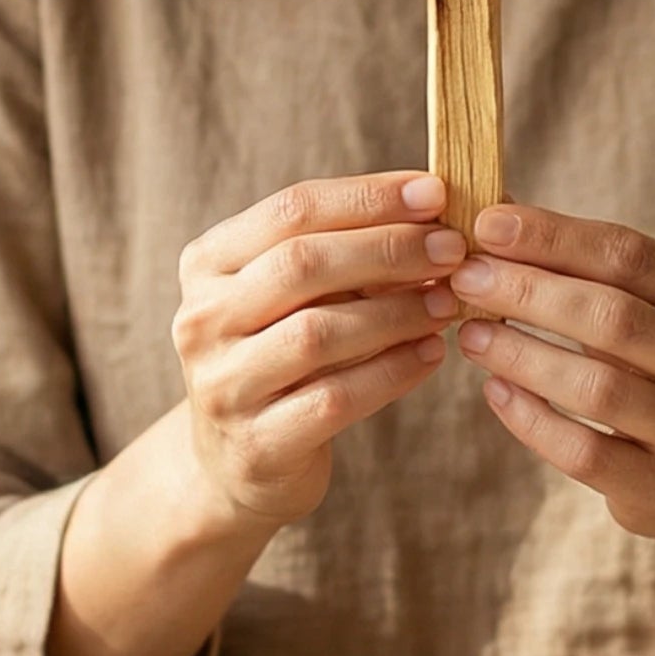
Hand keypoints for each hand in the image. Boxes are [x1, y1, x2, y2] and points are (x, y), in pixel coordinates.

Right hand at [173, 171, 461, 526]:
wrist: (237, 461)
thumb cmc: (282, 354)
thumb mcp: (298, 294)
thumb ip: (347, 252)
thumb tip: (433, 212)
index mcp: (208, 262)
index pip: (291, 209)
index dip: (369, 197)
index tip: (435, 193)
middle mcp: (202, 318)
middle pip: (302, 264)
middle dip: (388, 249)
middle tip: (452, 249)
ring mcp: (222, 384)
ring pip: (318, 333)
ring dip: (396, 312)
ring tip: (448, 303)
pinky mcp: (256, 444)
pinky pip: (335, 399)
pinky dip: (393, 372)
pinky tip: (431, 354)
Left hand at [439, 204, 654, 542]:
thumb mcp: (650, 311)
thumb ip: (586, 269)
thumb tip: (493, 217)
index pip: (632, 255)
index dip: (554, 237)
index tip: (487, 223)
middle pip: (614, 317)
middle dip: (529, 291)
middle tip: (465, 277)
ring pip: (598, 387)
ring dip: (522, 353)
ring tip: (469, 333)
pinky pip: (586, 453)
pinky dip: (531, 419)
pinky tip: (494, 391)